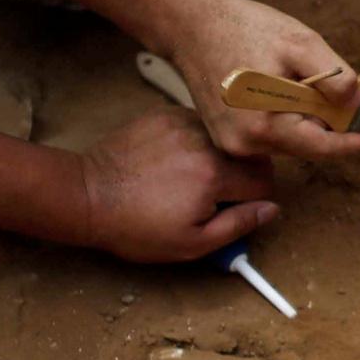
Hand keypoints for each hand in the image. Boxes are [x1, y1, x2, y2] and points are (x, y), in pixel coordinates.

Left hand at [79, 111, 278, 261]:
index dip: (257, 197)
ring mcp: (182, 123)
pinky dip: (197, 141)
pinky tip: (176, 160)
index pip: (264, 179)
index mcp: (214, 175)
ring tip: (193, 176)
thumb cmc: (136, 227)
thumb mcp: (192, 244)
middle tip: (218, 194)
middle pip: (249, 154)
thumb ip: (238, 225)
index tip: (240, 206)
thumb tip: (271, 210)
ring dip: (220, 156)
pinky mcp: (164, 115)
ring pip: (224, 138)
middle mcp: (203, 142)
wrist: (87, 196)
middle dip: (243, 174)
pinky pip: (199, 124)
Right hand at [165, 0, 359, 160]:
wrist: (193, 24)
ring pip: (286, 139)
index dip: (344, 145)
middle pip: (302, 144)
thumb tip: (355, 104)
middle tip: (315, 84)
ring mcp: (231, 142)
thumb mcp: (302, 45)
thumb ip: (335, 77)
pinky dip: (280, 117)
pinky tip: (269, 87)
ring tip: (284, 78)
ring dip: (298, 118)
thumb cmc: (246, 30)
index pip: (317, 148)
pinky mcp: (225, 136)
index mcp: (263, 125)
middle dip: (319, 122)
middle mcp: (244, 142)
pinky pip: (267, 134)